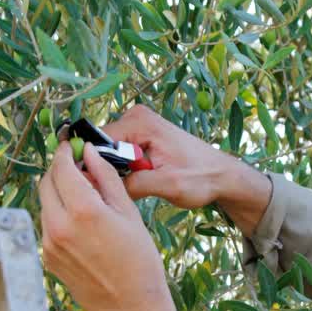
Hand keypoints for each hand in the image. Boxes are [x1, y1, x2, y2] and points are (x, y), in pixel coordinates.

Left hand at [39, 140, 181, 310]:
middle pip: (46, 183)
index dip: (65, 152)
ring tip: (85, 199)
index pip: (62, 168)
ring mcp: (49, 244)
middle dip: (59, 170)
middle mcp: (59, 225)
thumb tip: (90, 153)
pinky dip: (59, 216)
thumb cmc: (139, 260)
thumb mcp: (128, 213)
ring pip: (45, 204)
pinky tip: (82, 225)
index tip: (71, 145)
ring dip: (59, 194)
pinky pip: (48, 226)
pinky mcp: (47, 259)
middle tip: (77, 167)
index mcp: (83, 210)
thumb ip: (105, 178)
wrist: (132, 306)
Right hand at [101, 104, 238, 207]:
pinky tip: (134, 183)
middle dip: (102, 169)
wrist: (222, 175)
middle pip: (99, 145)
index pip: (96, 141)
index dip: (90, 165)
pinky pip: (118, 153)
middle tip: (114, 193)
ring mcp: (138, 125)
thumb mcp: (168, 185)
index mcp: (140, 122)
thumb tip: (101, 187)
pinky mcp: (141, 136)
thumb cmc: (201, 178)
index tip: (92, 188)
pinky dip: (122, 169)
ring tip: (129, 188)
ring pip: (107, 151)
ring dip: (113, 171)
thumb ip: (134, 184)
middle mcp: (135, 117)